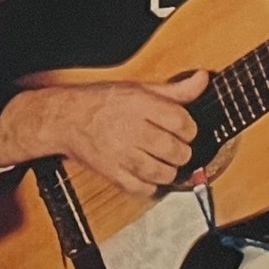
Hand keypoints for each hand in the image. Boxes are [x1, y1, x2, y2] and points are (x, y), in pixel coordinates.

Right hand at [0, 72, 207, 198]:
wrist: (65, 119)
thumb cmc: (102, 102)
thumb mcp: (139, 88)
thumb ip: (174, 90)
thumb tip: (203, 80)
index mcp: (140, 105)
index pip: (182, 122)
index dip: (190, 129)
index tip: (184, 130)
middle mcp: (131, 130)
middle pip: (175, 150)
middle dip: (182, 151)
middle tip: (175, 147)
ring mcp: (121, 154)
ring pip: (162, 172)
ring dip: (169, 170)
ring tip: (164, 162)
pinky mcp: (112, 173)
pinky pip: (142, 188)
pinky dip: (151, 185)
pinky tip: (148, 174)